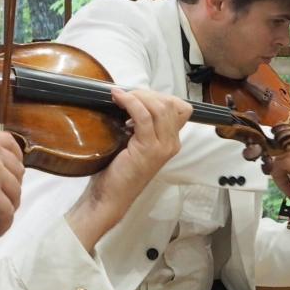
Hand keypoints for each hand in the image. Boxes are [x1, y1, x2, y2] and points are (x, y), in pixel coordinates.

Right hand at [0, 129, 23, 235]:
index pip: (12, 146)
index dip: (16, 160)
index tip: (14, 170)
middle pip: (17, 171)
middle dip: (14, 185)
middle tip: (7, 194)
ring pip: (15, 193)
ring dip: (12, 205)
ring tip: (3, 215)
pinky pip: (6, 212)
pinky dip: (5, 222)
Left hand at [66, 88, 191, 248]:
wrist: (110, 196)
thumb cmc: (117, 170)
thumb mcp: (133, 143)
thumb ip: (139, 125)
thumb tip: (129, 98)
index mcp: (171, 141)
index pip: (179, 107)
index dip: (160, 96)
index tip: (138, 96)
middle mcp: (172, 143)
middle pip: (170, 103)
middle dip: (147, 93)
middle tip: (126, 95)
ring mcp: (163, 147)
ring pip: (159, 107)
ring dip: (138, 96)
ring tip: (121, 96)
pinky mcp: (148, 149)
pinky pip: (144, 116)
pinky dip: (131, 103)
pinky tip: (118, 98)